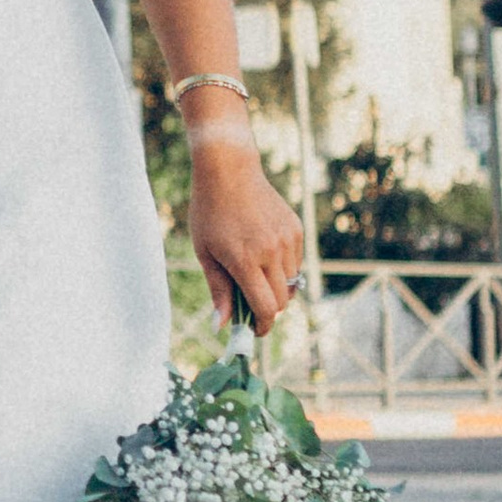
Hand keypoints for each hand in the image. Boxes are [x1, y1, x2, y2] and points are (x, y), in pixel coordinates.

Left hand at [185, 135, 303, 335]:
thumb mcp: (205, 252)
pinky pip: (295, 262)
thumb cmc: (210, 212)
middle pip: (281, 301)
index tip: (254, 330)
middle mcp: (271, 252)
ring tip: (254, 272)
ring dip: (276, 287)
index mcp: (244, 260)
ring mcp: (287, 240)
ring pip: (291, 283)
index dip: (261, 325)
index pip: (265, 308)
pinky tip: (264, 252)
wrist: (229, 170)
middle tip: (250, 304)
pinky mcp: (296, 229)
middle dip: (268, 309)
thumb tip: (222, 325)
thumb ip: (218, 290)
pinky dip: (283, 268)